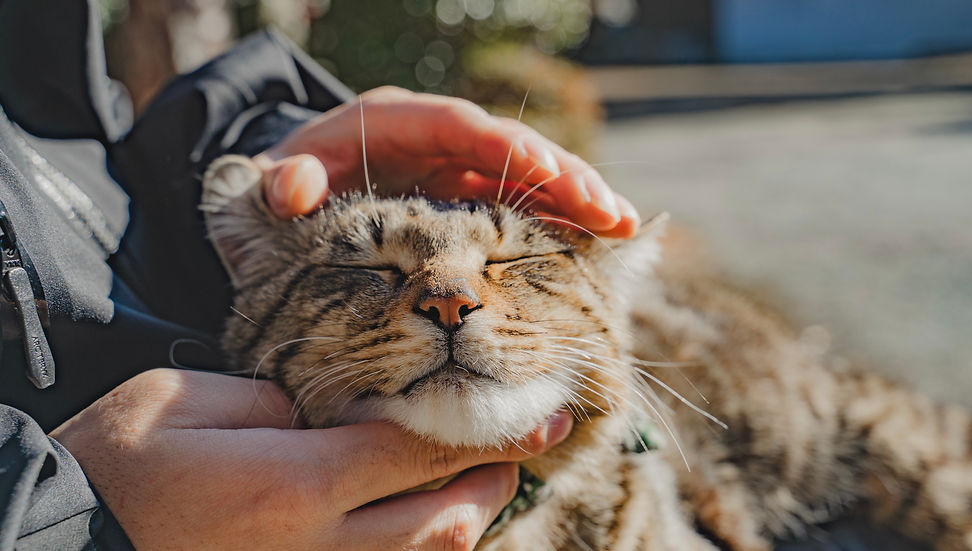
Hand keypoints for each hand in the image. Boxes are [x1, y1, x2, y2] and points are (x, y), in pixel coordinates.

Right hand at [51, 369, 572, 549]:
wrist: (69, 541)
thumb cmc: (120, 463)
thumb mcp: (192, 402)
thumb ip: (283, 401)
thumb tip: (345, 410)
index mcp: (296, 483)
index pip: (422, 451)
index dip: (492, 430)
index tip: (546, 416)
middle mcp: (319, 548)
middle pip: (448, 521)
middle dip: (493, 479)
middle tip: (511, 443)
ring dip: (466, 520)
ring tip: (476, 480)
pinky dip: (425, 549)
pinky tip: (422, 522)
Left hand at [255, 86, 638, 236]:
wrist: (295, 194)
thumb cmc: (286, 186)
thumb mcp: (271, 184)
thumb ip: (278, 184)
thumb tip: (295, 186)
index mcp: (399, 123)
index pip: (462, 127)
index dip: (507, 147)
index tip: (548, 173)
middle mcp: (441, 140)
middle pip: (513, 148)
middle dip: (564, 176)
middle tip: (611, 213)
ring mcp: (461, 169)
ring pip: (530, 177)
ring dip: (577, 200)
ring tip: (623, 227)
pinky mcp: (471, 199)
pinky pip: (523, 207)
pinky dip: (559, 223)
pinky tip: (597, 246)